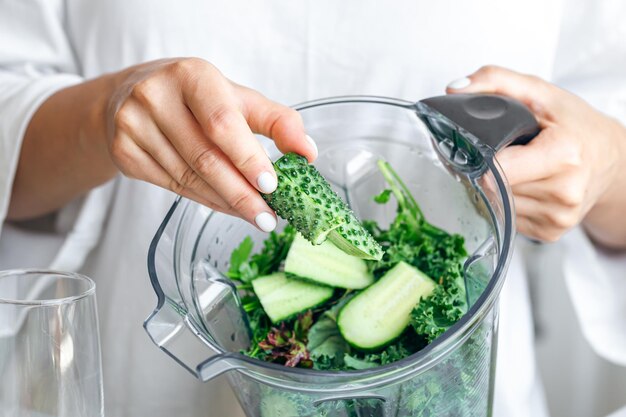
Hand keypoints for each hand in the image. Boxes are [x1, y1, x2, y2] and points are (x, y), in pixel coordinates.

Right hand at [106, 58, 316, 231]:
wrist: (130, 97)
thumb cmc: (196, 97)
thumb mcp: (237, 98)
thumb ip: (277, 121)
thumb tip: (308, 152)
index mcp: (191, 75)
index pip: (221, 123)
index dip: (247, 157)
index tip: (271, 186)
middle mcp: (156, 96)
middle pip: (205, 158)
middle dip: (242, 194)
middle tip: (268, 217)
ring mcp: (134, 125)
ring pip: (189, 178)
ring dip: (227, 203)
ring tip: (254, 215)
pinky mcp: (124, 152)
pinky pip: (172, 187)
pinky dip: (205, 201)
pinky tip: (226, 207)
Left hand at [447, 66, 625, 246]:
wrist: (611, 159)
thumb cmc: (576, 126)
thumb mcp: (541, 93)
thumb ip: (496, 81)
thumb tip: (455, 89)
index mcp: (563, 156)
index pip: (497, 168)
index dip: (482, 157)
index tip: (482, 147)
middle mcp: (564, 191)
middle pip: (494, 186)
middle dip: (490, 170)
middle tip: (506, 154)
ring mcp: (558, 217)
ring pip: (498, 204)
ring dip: (498, 187)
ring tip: (520, 169)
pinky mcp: (551, 232)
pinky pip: (509, 218)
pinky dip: (509, 201)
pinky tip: (525, 186)